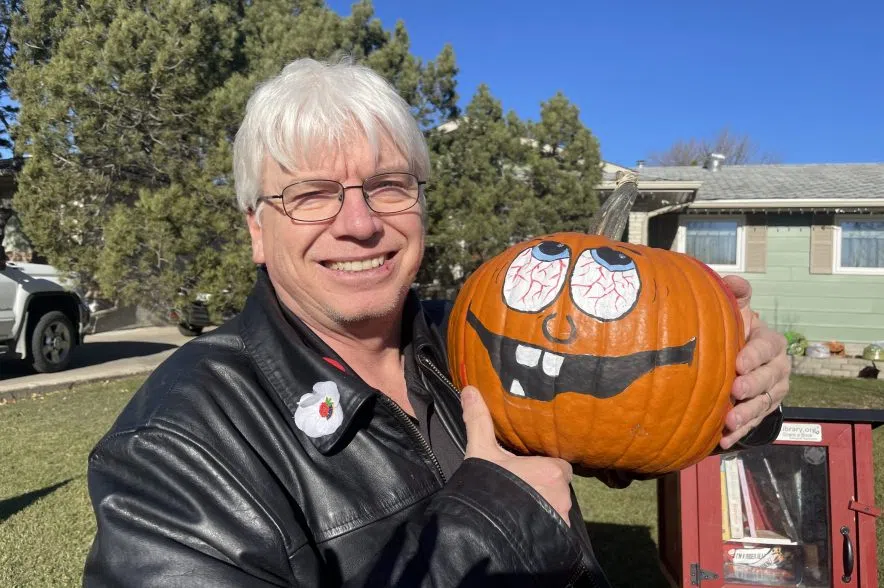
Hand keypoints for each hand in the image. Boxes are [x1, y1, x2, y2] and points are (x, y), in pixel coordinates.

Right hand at [461, 386, 572, 525]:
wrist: (480, 526)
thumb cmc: (486, 484)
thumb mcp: (480, 450)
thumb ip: (478, 420)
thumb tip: (470, 389)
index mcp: (552, 469)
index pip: (559, 467)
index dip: (544, 469)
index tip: (528, 471)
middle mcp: (563, 493)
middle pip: (559, 488)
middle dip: (545, 489)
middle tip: (522, 490)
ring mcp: (561, 518)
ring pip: (558, 509)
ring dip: (546, 509)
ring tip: (523, 510)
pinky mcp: (557, 538)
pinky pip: (556, 529)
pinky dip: (546, 528)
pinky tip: (527, 527)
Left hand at [719, 276, 790, 449]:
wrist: (733, 357)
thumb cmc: (731, 329)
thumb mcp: (733, 310)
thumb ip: (735, 293)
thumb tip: (733, 281)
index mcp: (769, 342)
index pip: (767, 346)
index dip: (755, 355)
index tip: (738, 363)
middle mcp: (776, 368)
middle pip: (769, 378)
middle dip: (753, 385)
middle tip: (735, 390)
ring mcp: (771, 392)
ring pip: (763, 405)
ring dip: (746, 414)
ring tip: (729, 421)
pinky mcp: (761, 412)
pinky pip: (753, 425)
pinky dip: (739, 433)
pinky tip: (724, 441)